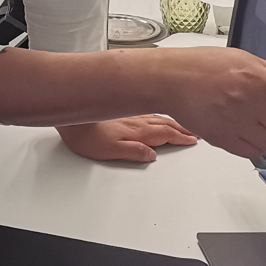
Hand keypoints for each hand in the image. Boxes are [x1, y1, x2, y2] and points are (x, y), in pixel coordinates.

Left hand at [57, 116, 197, 162]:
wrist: (70, 119)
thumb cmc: (85, 135)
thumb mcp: (110, 151)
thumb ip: (134, 152)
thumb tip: (152, 154)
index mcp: (137, 132)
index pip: (165, 135)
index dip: (181, 138)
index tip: (193, 140)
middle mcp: (135, 121)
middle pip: (165, 124)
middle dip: (182, 128)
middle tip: (195, 132)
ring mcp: (129, 114)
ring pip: (158, 116)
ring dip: (173, 120)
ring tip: (184, 123)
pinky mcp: (121, 111)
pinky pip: (148, 111)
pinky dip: (159, 114)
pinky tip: (158, 114)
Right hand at [141, 47, 265, 157]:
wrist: (169, 80)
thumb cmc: (201, 65)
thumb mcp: (241, 57)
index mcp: (258, 80)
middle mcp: (252, 103)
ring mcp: (238, 123)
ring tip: (257, 123)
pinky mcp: (225, 140)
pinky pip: (255, 153)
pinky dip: (257, 145)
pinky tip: (244, 130)